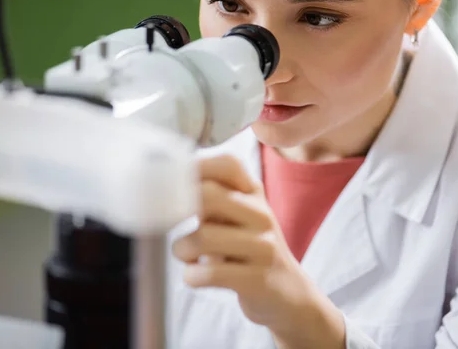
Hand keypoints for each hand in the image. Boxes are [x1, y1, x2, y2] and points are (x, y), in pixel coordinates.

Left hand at [172, 155, 346, 347]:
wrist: (289, 292)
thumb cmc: (249, 250)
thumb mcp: (237, 216)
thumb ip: (211, 197)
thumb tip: (169, 180)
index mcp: (254, 194)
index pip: (227, 165)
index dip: (195, 168)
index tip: (173, 184)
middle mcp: (262, 215)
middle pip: (208, 195)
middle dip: (178, 211)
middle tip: (170, 224)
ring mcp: (263, 247)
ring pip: (202, 237)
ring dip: (181, 249)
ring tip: (188, 256)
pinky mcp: (258, 279)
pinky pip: (208, 273)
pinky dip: (192, 276)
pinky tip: (197, 275)